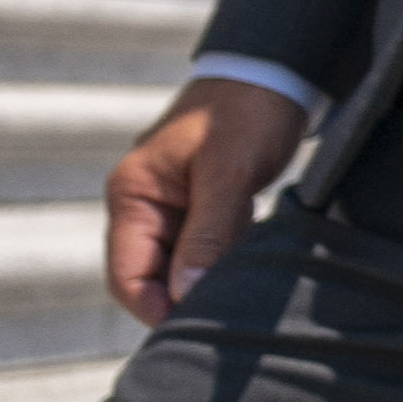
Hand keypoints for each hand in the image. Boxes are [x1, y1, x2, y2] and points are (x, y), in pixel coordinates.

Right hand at [105, 77, 307, 325]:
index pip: (127, 276)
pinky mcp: (203, 207)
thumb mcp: (229, 171)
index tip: (195, 331)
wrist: (275, 70)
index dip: (156, 310)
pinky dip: (223, 267)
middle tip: (226, 325)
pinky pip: (205, 251)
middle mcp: (144, 205)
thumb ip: (209, 232)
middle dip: (182, 303)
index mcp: (132, 194)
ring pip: (181, 268)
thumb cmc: (247, 110)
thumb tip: (186, 295)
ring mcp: (173, 207)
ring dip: (205, 286)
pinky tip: (251, 277)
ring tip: (241, 304)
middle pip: (150, 278)